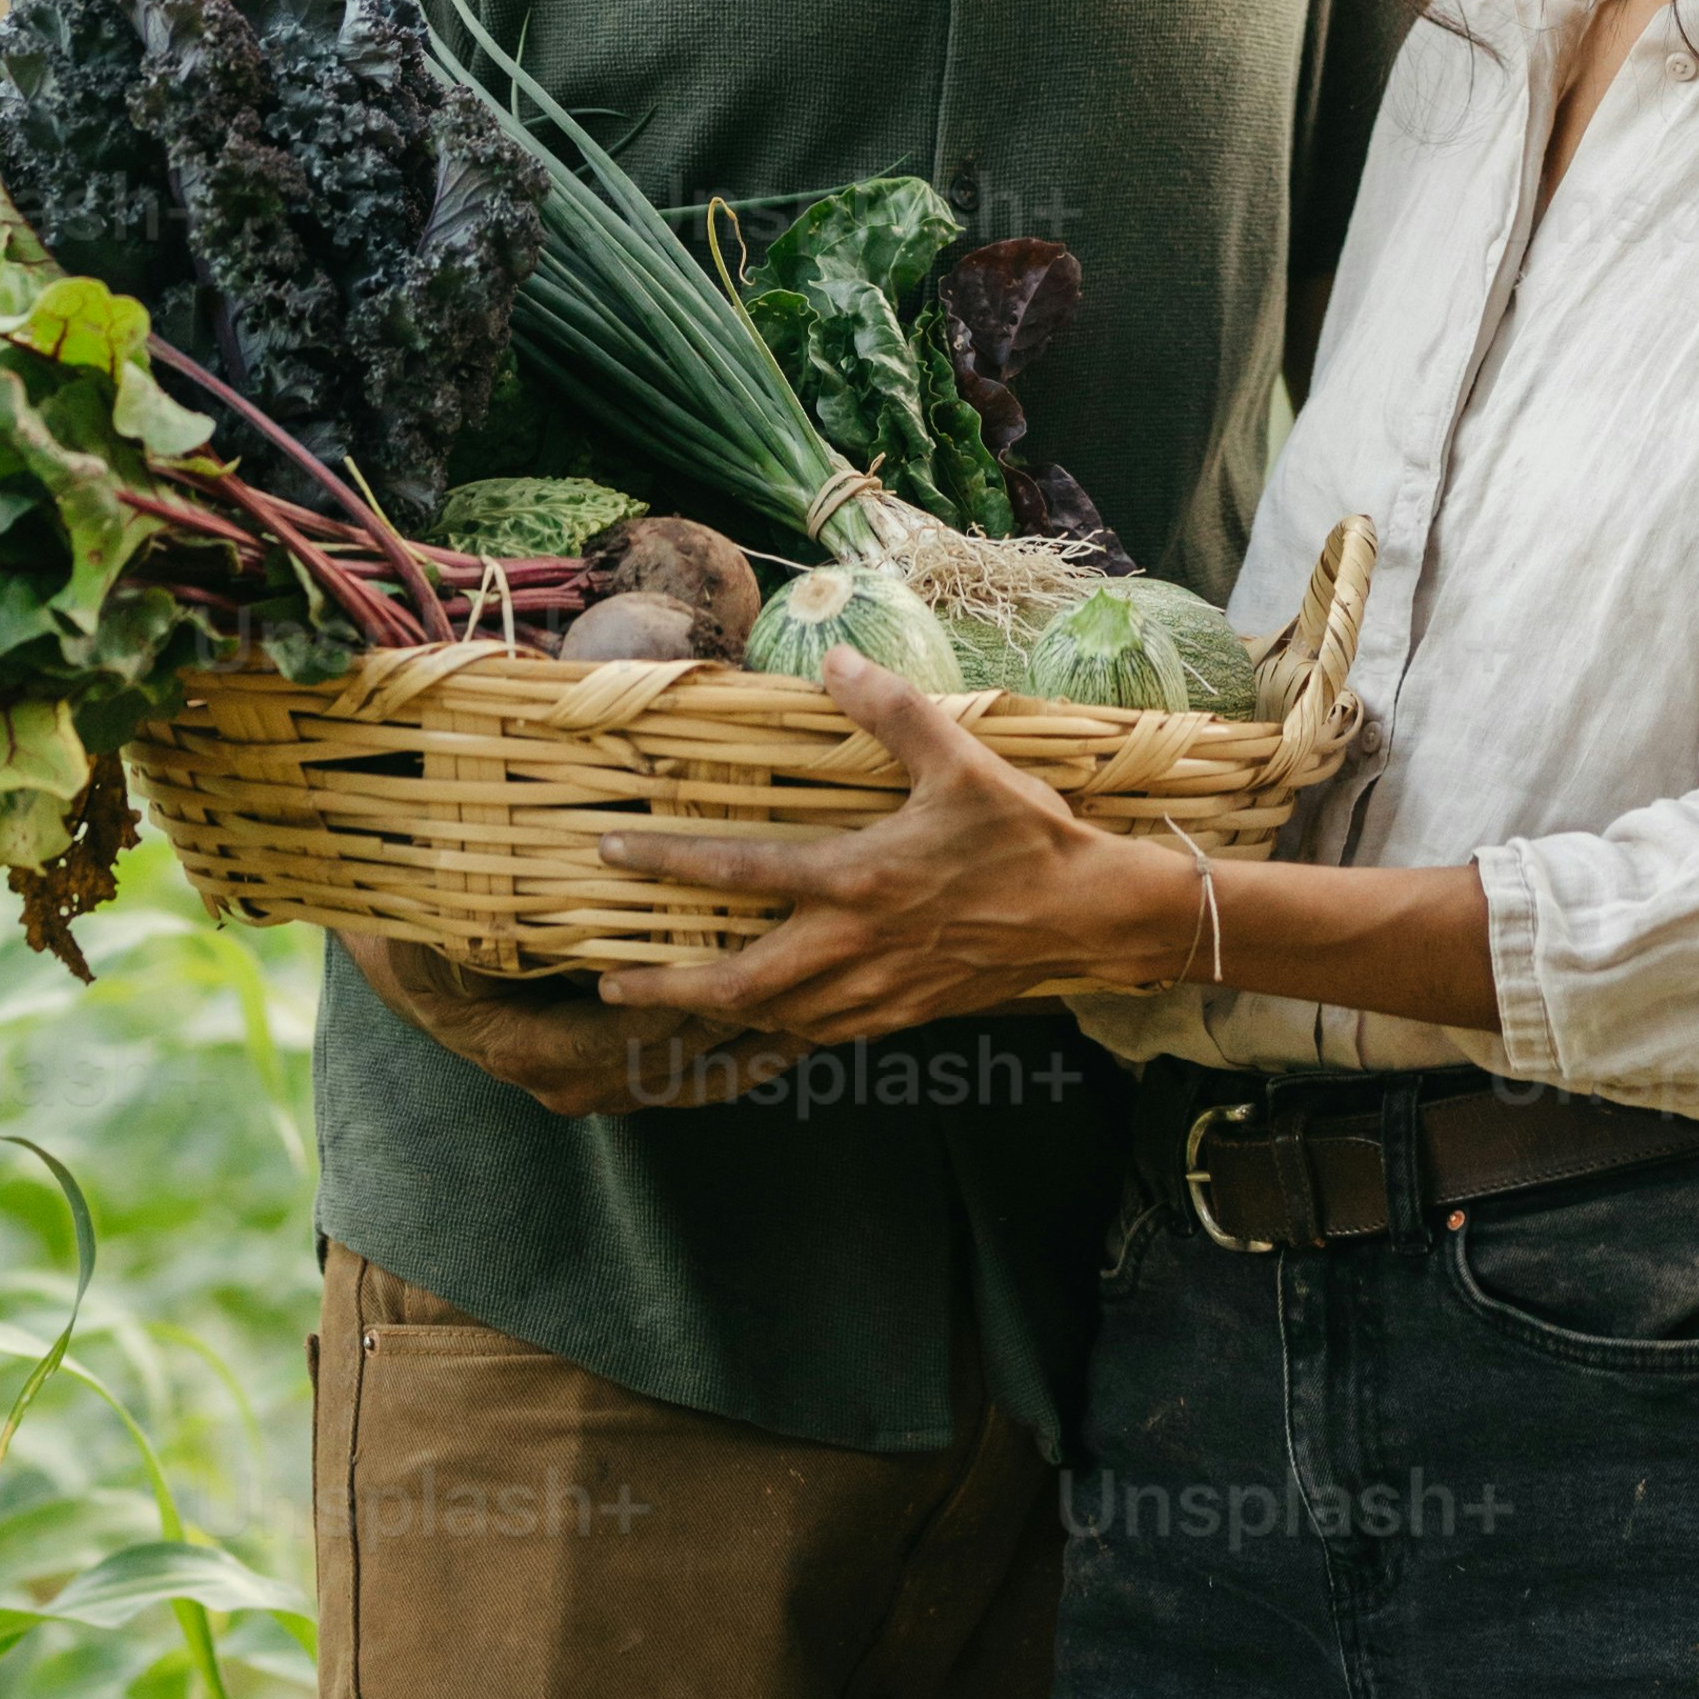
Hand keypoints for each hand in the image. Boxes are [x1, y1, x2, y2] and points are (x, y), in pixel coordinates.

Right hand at [329, 925, 801, 1115]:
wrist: (416, 982)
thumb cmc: (437, 937)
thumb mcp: (465, 917)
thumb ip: (521, 901)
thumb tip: (584, 849)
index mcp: (542, 1051)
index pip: (643, 1029)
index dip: (701, 993)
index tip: (762, 957)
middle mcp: (575, 1085)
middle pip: (683, 1057)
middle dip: (755, 1022)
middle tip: (826, 985)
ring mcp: (597, 1093)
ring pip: (696, 1078)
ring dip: (760, 1046)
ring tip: (831, 1010)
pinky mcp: (615, 1085)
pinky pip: (689, 1077)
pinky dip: (737, 1053)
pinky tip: (790, 1026)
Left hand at [591, 655, 1188, 1044]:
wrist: (1088, 917)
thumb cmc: (1024, 836)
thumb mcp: (961, 759)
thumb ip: (893, 711)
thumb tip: (835, 662)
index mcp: (858, 878)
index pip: (741, 872)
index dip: (667, 865)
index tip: (609, 855)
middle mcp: (854, 946)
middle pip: (737, 982)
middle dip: (666, 985)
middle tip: (610, 979)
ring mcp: (876, 990)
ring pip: (773, 1019)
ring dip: (713, 1013)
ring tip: (669, 1002)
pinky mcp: (902, 1015)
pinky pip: (820, 1035)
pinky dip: (776, 1033)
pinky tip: (762, 1023)